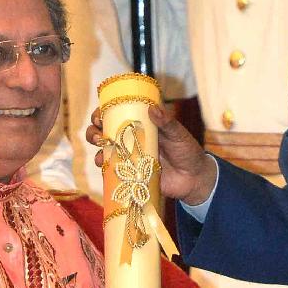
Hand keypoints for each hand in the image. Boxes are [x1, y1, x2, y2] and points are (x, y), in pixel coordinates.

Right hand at [85, 104, 216, 208]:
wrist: (194, 179)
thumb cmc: (187, 151)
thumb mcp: (179, 134)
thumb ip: (167, 122)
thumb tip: (153, 108)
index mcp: (140, 125)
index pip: (116, 115)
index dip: (102, 113)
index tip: (100, 116)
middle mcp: (131, 140)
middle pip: (103, 133)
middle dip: (93, 132)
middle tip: (98, 136)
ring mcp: (130, 158)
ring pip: (105, 152)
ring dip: (98, 152)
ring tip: (101, 153)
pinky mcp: (132, 175)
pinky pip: (114, 173)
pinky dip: (106, 171)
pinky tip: (105, 169)